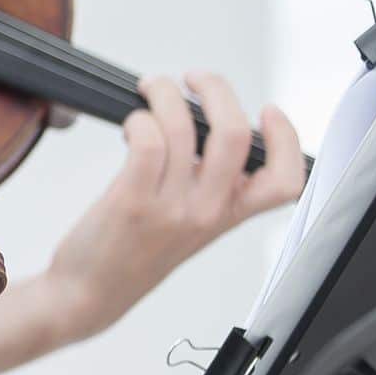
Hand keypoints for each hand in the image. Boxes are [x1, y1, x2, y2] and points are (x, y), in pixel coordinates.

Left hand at [38, 72, 304, 344]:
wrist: (89, 294)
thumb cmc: (133, 254)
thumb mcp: (191, 224)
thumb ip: (211, 184)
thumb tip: (209, 124)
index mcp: (228, 215)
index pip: (286, 182)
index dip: (287, 139)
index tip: (267, 112)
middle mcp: (206, 212)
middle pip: (235, 134)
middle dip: (216, 88)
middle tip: (194, 80)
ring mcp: (171, 208)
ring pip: (185, 127)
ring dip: (165, 93)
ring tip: (152, 90)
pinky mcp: (132, 201)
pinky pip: (148, 141)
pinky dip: (140, 118)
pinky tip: (132, 124)